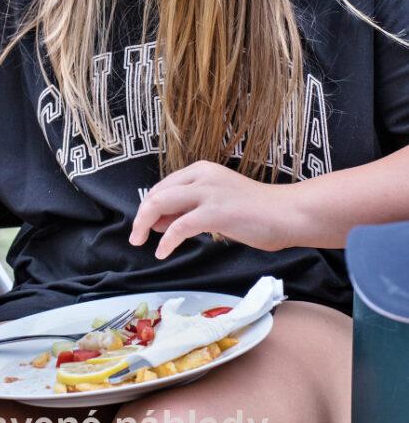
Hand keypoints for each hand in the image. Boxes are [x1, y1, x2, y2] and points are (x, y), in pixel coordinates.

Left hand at [129, 161, 293, 256]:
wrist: (288, 213)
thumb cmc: (257, 212)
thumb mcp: (216, 204)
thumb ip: (189, 209)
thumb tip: (158, 222)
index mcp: (201, 170)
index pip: (163, 186)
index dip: (149, 205)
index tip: (145, 224)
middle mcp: (202, 176)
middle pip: (157, 193)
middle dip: (141, 215)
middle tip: (135, 236)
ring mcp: (209, 192)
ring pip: (161, 203)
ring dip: (144, 223)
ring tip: (140, 241)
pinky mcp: (216, 212)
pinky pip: (180, 226)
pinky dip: (167, 240)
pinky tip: (162, 252)